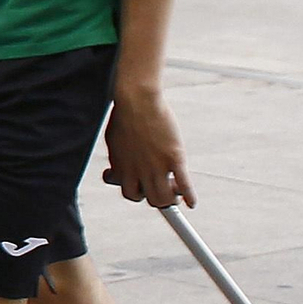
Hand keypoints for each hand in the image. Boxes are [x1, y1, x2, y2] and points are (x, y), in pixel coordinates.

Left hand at [103, 83, 195, 208]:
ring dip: (173, 199)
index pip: (131, 194)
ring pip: (166, 198)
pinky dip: (189, 197)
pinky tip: (192, 203)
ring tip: (177, 193)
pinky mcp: (174, 157)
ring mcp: (158, 166)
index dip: (139, 194)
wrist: (137, 100)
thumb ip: (116, 161)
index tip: (143, 191)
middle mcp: (140, 172)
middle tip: (165, 190)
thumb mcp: (114, 143)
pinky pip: (184, 185)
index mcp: (124, 169)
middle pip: (151, 199)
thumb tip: (110, 173)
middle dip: (158, 197)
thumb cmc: (125, 117)